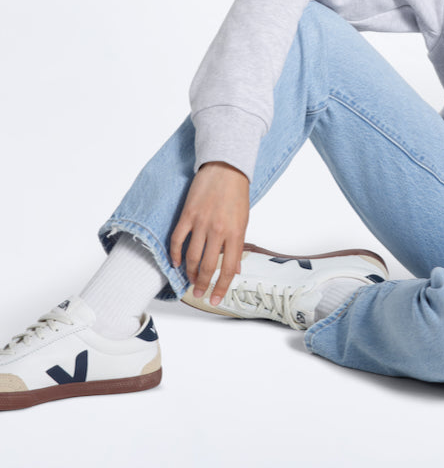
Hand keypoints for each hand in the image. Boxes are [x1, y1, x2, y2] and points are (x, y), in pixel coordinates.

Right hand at [170, 162, 250, 305]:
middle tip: (199, 294)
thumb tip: (236, 268)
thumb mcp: (244, 221)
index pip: (228, 268)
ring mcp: (201, 222)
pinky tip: (176, 263)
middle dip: (202, 284)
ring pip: (191, 256)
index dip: (221, 287)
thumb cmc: (237, 194)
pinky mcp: (187, 214)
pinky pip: (177, 239)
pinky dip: (175, 254)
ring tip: (189, 281)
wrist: (226, 168)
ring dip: (188, 272)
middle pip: (207, 266)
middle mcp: (218, 230)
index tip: (215, 299)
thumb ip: (238, 246)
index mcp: (236, 233)